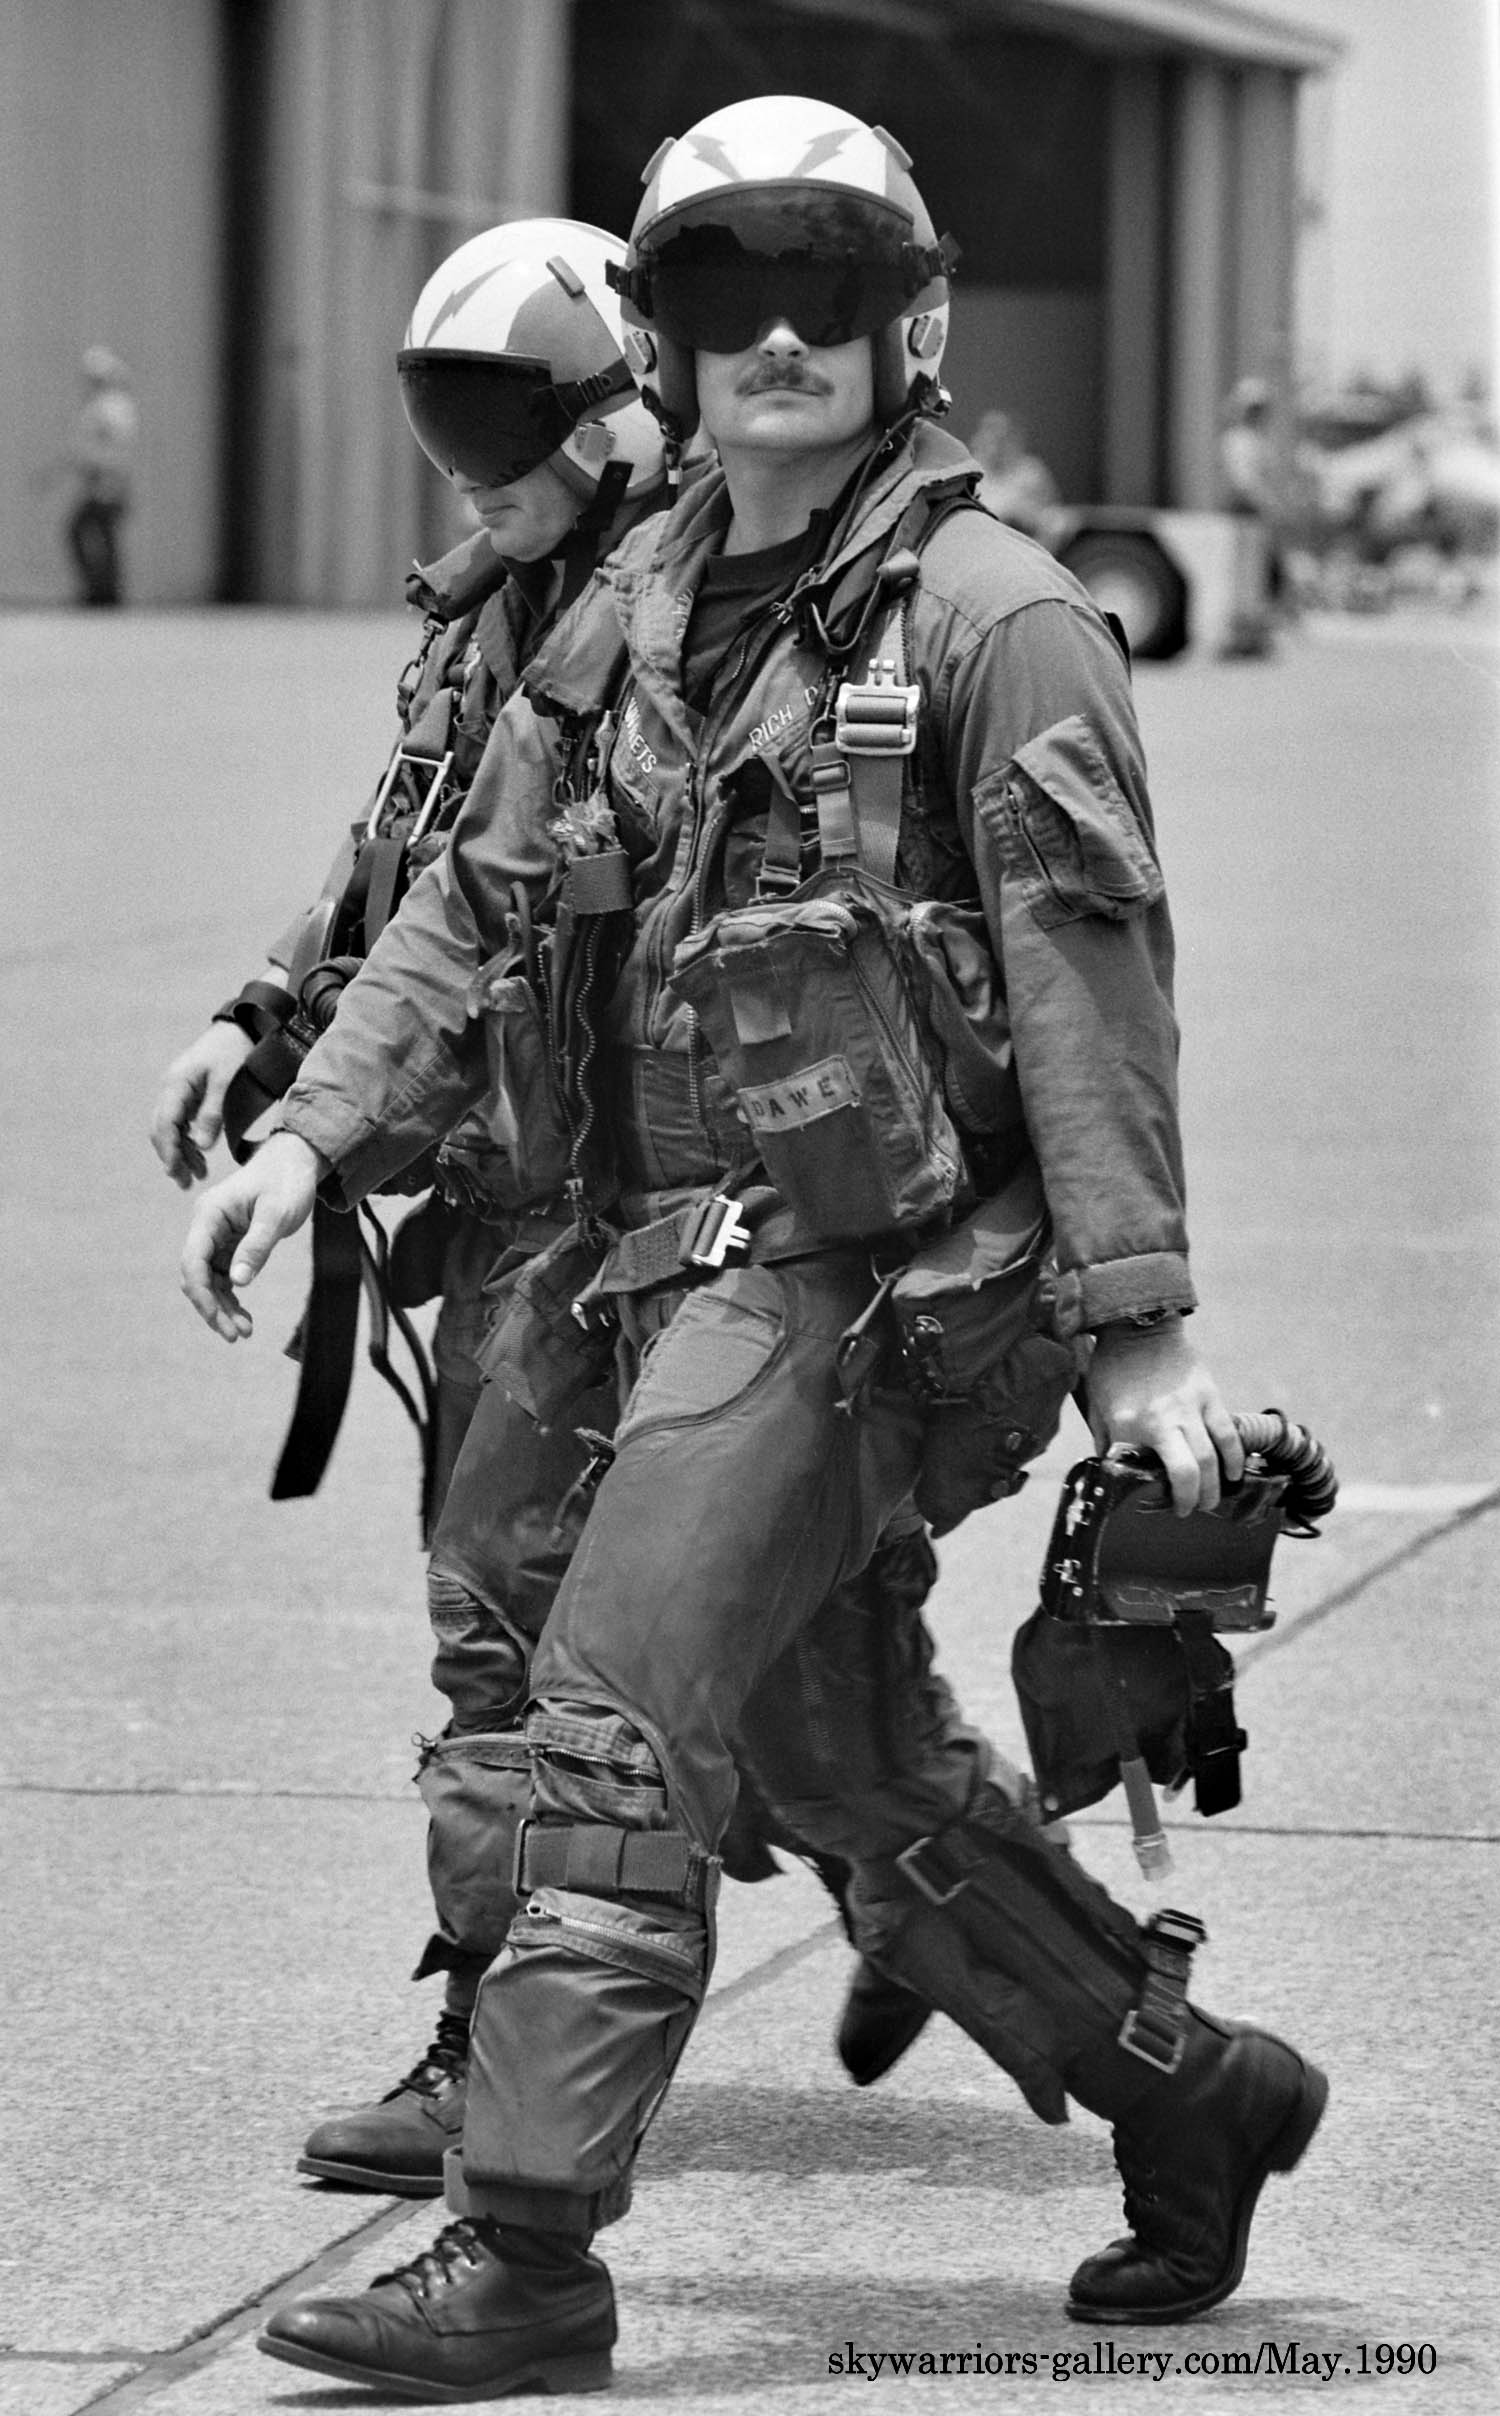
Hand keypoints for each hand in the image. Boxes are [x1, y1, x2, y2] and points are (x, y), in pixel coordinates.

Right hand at [150, 1023, 257, 1186]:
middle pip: (162, 1129)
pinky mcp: (189, 1093)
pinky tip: (200, 1157)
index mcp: (176, 1083)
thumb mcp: (227, 1082)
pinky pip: (181, 1122)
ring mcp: (178, 1090)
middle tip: (185, 1183)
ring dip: (181, 1152)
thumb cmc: (235, 1051)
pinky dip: (188, 1141)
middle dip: (172, 1157)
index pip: (164, 1123)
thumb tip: (203, 1147)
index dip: (169, 1150)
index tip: (176, 1172)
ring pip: (171, 1128)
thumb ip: (213, 1113)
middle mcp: (171, 1088)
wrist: (242, 1026)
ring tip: (197, 1176)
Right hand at [180, 1132, 323, 1340]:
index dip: (201, 1293)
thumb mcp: (277, 1214)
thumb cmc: (287, 1182)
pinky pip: (223, 1277)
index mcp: (209, 1214)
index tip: (217, 1319)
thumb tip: (238, 1283)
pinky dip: (232, 1298)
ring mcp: (216, 1237)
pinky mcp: (229, 1245)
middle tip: (235, 1336)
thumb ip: (257, 1246)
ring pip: (210, 1281)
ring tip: (244, 1333)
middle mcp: (206, 1226)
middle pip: (197, 1275)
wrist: (296, 1163)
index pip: (193, 1260)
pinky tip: (244, 1318)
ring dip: (223, 1308)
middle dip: (212, 1307)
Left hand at [1085, 1315, 1243, 1513]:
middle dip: (1193, 1499)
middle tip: (1189, 1510)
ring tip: (1212, 1500)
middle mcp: (1164, 1419)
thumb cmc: (1113, 1368)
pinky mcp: (1210, 1396)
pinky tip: (1233, 1474)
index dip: (1153, 1494)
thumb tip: (1111, 1472)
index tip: (1157, 1506)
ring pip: (1212, 1457)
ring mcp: (1191, 1407)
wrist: (1139, 1326)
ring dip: (1215, 1486)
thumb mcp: (1097, 1406)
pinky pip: (1228, 1434)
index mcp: (1130, 1423)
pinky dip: (1233, 1458)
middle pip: (1189, 1472)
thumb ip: (1105, 1442)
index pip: (1146, 1473)